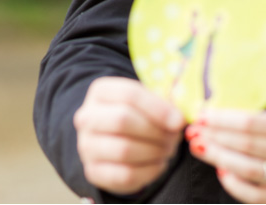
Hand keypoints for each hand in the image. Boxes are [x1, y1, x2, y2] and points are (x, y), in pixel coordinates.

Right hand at [74, 77, 184, 194]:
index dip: (157, 108)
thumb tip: (179, 119)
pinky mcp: (93, 171)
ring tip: (168, 149)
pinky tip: (159, 163)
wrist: (114, 138)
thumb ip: (163, 104)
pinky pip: (125, 174)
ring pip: (123, 149)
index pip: (129, 95)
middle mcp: (87, 116)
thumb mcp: (148, 101)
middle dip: (155, 131)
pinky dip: (149, 171)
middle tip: (174, 137)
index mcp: (101, 91)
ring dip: (154, 151)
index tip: (178, 120)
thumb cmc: (138, 114)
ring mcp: (87, 145)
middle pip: (122, 121)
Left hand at [186, 109, 265, 203]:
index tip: (201, 115)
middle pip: (246, 145)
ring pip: (247, 169)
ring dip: (218, 157)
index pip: (251, 123)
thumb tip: (208, 117)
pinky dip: (232, 183)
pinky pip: (251, 194)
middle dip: (215, 137)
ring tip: (200, 147)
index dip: (223, 119)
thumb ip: (249, 119)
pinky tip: (220, 169)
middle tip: (193, 131)